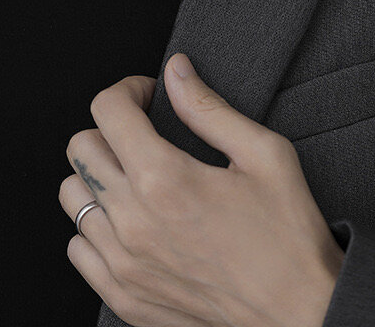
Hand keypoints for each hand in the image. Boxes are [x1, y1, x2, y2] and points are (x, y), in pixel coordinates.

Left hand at [58, 52, 343, 326]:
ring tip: (134, 177)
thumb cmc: (288, 237)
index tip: (147, 96)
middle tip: (143, 133)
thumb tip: (176, 71)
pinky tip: (131, 221)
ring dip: (98, 176)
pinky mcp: (123, 294)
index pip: (107, 109)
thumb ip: (209, 108)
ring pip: (73, 196)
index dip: (128, 90)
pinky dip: (96, 226)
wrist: (302, 316)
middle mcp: (132, 221)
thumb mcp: (264, 155)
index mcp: (164, 179)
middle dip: (111, 128)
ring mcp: (123, 262)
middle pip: (81, 147)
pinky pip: (78, 246)